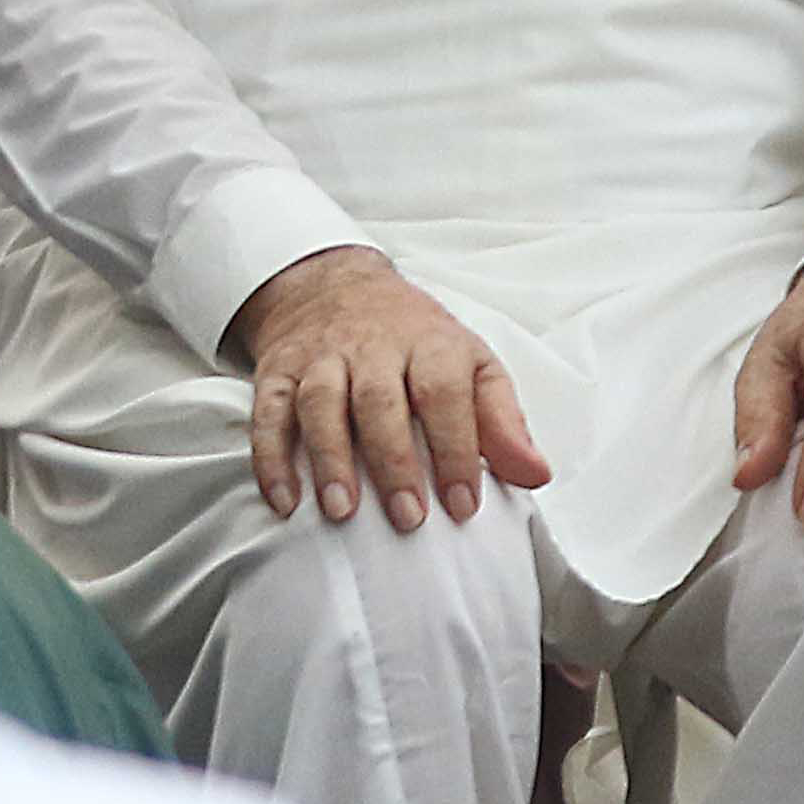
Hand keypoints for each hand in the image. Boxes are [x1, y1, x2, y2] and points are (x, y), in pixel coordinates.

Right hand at [230, 244, 552, 532]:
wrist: (337, 285)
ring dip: (330, 458)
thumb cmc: (416, 342)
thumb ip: (503, 422)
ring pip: (321, 402)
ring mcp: (322, 358)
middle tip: (407, 518)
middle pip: (380, 400)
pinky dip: (271, 456)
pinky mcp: (279, 371)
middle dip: (394, 461)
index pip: (444, 393)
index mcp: (430, 344)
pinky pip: (268, 411)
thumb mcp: (471, 365)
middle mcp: (373, 347)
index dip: (456, 449)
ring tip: (343, 511)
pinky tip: (285, 500)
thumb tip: (535, 474)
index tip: (463, 506)